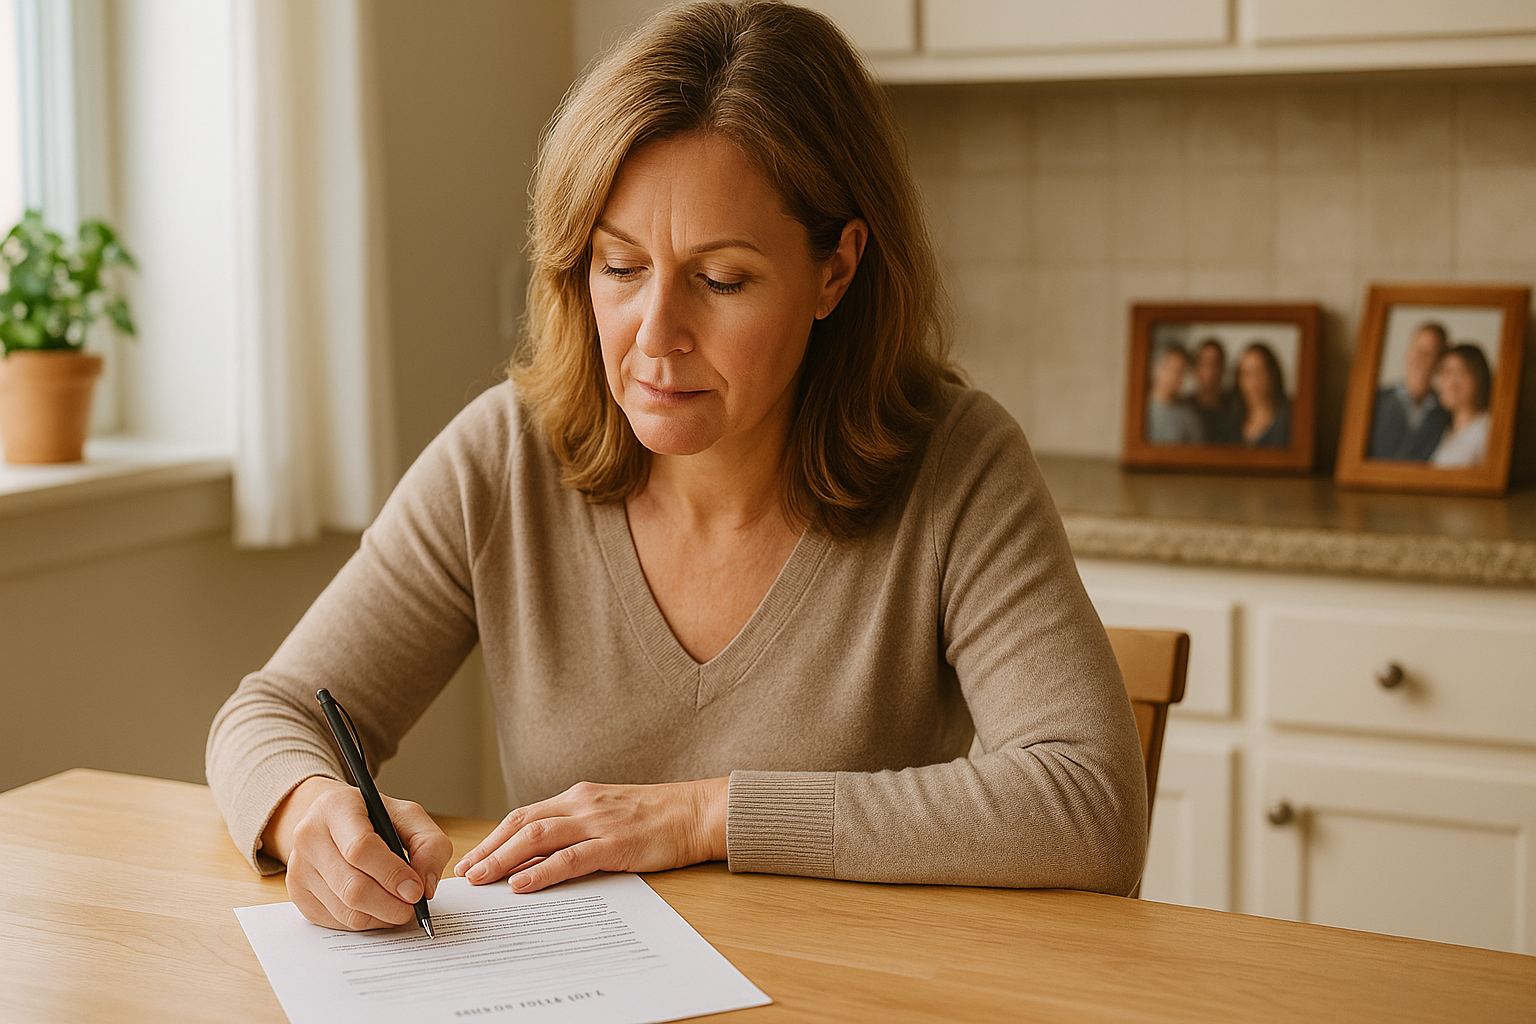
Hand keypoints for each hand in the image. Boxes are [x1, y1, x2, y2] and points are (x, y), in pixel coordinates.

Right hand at [263, 776, 452, 930]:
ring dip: (380, 916)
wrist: (329, 819)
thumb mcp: (408, 816)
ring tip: (398, 906)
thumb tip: (426, 887)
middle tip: (412, 908)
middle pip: (352, 887)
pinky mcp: (297, 894)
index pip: (360, 848)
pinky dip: (364, 921)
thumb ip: (429, 844)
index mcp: (336, 807)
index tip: (416, 891)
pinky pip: (336, 921)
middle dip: (390, 905)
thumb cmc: (372, 817)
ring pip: (345, 910)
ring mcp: (299, 867)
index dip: (392, 874)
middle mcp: (309, 836)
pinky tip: (376, 907)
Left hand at [454, 778, 727, 892]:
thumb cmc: (657, 816)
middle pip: (522, 824)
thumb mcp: (609, 814)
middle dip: (489, 849)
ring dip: (503, 858)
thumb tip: (543, 854)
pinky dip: (541, 871)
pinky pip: (569, 858)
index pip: (525, 815)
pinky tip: (521, 884)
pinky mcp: (614, 844)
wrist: (697, 811)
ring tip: (481, 878)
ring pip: (537, 837)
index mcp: (579, 797)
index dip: (494, 837)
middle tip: (465, 872)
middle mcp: (582, 804)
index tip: (473, 857)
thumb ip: (578, 827)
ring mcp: (597, 822)